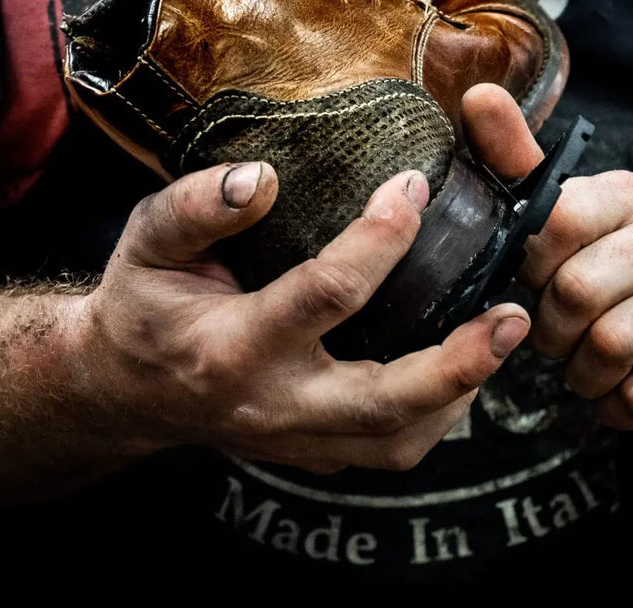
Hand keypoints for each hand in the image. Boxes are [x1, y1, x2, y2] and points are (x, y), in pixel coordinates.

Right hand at [71, 161, 529, 472]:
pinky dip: (434, 416)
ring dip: (458, 394)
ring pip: (396, 440)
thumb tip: (264, 178)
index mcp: (231, 346)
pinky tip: (457, 371)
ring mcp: (294, 441)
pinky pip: (386, 450)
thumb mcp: (145, 241)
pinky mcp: (311, 454)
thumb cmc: (141, 307)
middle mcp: (271, 404)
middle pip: (382, 401)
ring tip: (500, 337)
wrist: (120, 389)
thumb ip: (197, 206)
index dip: (380, 237)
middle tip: (512, 315)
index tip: (414, 185)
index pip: (324, 294)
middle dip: (457, 363)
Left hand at [462, 84, 632, 428]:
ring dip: (580, 371)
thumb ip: (516, 160)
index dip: (531, 266)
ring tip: (587, 361)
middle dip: (550, 330)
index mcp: (625, 195)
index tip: (538, 279)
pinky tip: (619, 386)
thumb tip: (476, 96)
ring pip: (607, 350)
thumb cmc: (624, 256)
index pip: (555, 222)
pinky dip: (614, 404)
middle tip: (558, 334)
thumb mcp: (575, 205)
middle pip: (576, 295)